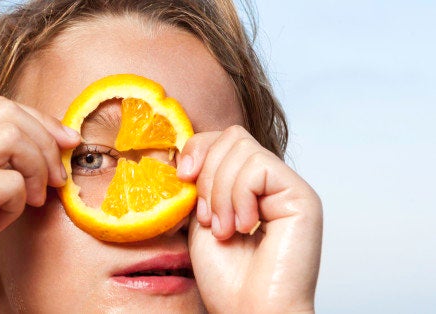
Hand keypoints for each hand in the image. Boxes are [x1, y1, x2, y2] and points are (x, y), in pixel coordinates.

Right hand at [0, 96, 79, 311]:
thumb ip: (3, 162)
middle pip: (10, 113)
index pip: (1, 108)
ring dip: (37, 170)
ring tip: (33, 200)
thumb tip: (55, 142)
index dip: (41, 122)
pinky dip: (17, 204)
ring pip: (13, 137)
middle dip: (47, 142)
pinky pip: (10, 182)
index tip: (66, 144)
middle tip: (58, 178)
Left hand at [178, 126, 322, 312]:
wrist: (249, 311)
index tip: (182, 179)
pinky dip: (239, 197)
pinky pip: (258, 167)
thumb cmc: (226, 277)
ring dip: (220, 192)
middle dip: (207, 176)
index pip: (223, 138)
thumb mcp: (201, 216)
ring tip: (225, 229)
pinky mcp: (302, 197)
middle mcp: (272, 182)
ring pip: (241, 149)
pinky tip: (246, 227)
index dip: (197, 150)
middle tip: (210, 219)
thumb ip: (201, 180)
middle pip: (231, 137)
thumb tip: (187, 147)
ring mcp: (288, 187)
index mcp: (249, 185)